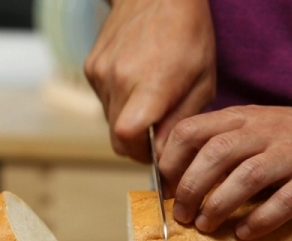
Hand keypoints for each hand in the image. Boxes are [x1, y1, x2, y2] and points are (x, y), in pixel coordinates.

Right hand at [84, 0, 215, 161]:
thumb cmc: (188, 34)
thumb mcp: (201, 81)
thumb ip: (180, 122)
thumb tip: (162, 155)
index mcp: (151, 83)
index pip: (127, 137)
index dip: (140, 153)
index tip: (154, 152)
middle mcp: (118, 79)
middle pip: (116, 137)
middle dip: (136, 143)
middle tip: (155, 132)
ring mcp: (100, 72)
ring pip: (109, 121)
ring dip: (127, 121)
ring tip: (147, 98)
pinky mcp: (90, 67)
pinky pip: (102, 100)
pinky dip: (118, 102)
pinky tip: (134, 82)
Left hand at [159, 105, 291, 239]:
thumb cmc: (281, 139)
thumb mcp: (246, 129)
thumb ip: (214, 144)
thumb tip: (173, 182)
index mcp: (238, 118)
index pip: (190, 130)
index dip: (171, 162)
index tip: (167, 189)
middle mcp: (263, 129)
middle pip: (215, 154)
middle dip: (191, 188)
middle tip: (182, 215)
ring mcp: (291, 151)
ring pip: (247, 176)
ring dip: (219, 205)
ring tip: (205, 226)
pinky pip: (285, 201)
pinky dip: (260, 220)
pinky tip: (244, 234)